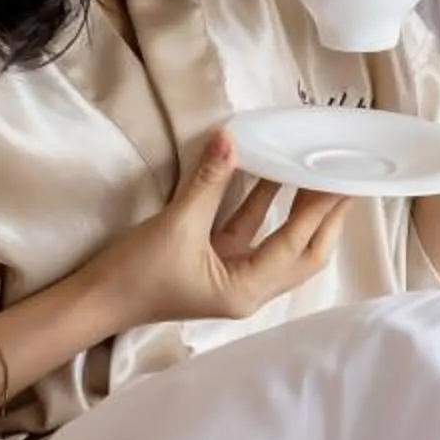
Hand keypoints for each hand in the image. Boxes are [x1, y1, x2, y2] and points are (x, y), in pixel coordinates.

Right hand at [91, 130, 350, 327]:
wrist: (94, 300)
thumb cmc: (134, 274)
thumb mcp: (176, 225)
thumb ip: (208, 181)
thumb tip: (230, 139)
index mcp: (247, 290)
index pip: (298, 244)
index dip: (322, 210)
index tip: (344, 179)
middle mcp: (249, 289)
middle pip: (304, 251)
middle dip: (325, 217)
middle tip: (345, 178)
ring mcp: (234, 276)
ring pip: (280, 241)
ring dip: (298, 209)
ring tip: (318, 171)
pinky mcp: (217, 263)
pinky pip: (251, 232)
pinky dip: (264, 206)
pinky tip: (273, 175)